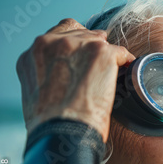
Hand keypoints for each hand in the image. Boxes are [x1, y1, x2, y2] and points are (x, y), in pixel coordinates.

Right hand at [16, 18, 134, 142]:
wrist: (63, 131)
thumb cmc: (51, 123)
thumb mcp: (37, 90)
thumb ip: (49, 72)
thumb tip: (66, 74)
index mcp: (35, 52)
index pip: (61, 32)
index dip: (76, 41)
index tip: (83, 53)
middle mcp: (54, 42)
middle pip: (83, 32)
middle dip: (92, 47)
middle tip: (101, 66)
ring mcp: (79, 45)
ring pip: (101, 42)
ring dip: (107, 55)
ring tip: (113, 72)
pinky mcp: (102, 54)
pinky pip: (121, 53)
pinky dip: (126, 62)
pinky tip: (127, 72)